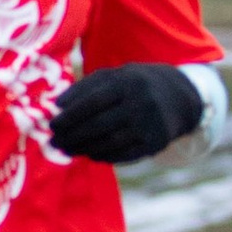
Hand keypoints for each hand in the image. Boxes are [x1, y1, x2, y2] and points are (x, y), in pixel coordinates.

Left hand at [48, 63, 204, 164]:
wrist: (179, 96)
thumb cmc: (135, 84)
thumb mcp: (115, 76)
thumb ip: (86, 87)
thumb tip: (57, 106)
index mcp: (127, 82)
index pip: (92, 102)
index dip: (69, 116)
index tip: (52, 125)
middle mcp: (140, 103)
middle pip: (98, 125)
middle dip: (72, 136)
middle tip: (55, 142)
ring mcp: (149, 125)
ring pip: (109, 142)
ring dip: (84, 149)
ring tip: (68, 150)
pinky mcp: (155, 143)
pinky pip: (124, 154)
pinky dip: (104, 156)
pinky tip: (90, 154)